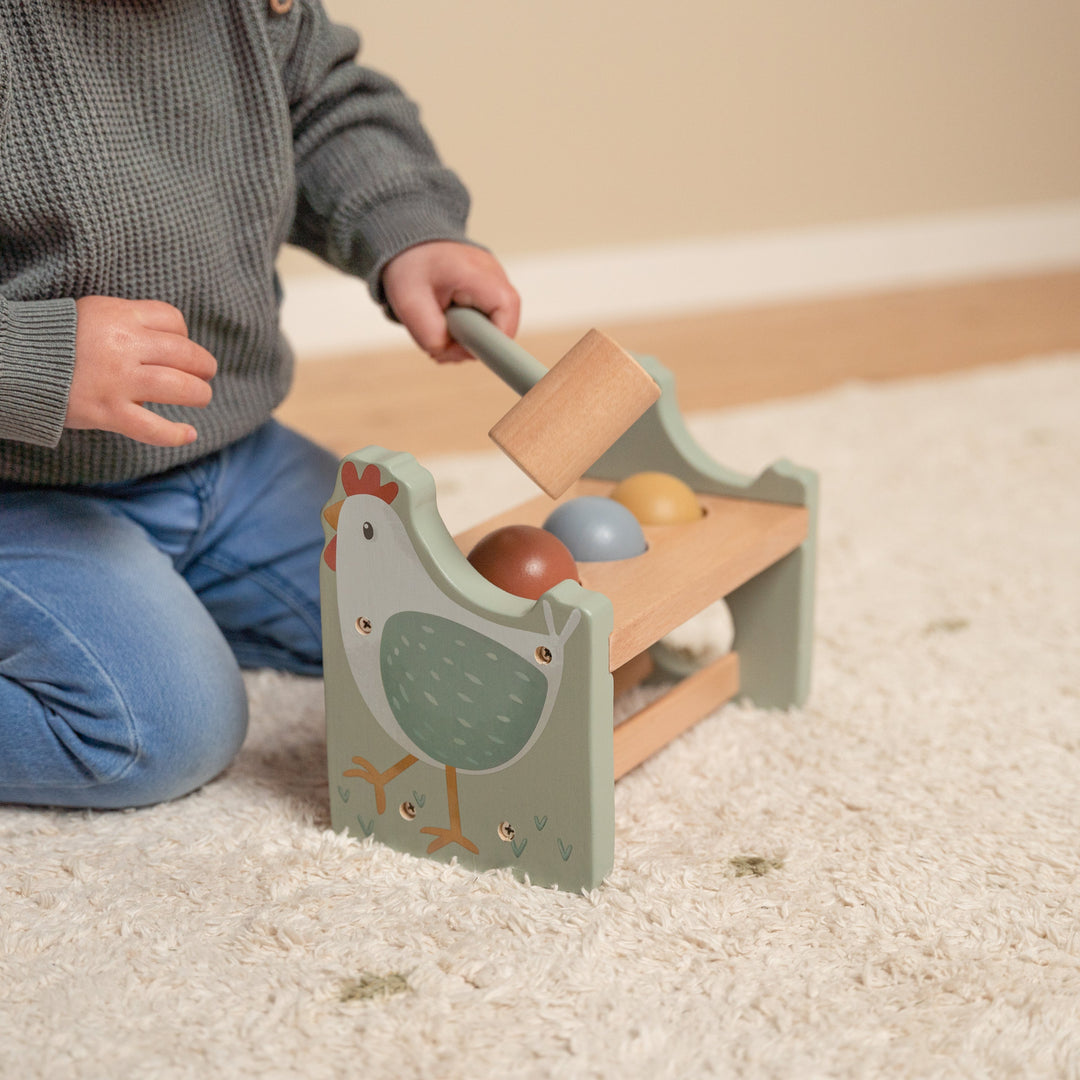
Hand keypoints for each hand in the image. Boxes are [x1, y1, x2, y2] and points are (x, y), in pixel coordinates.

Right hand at [66, 296, 216, 446]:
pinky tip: (189, 434)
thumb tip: (173, 342)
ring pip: (180, 388)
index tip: (179, 348)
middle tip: (204, 374)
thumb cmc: (55, 340)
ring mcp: (117, 381)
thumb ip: (128, 323)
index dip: (185, 336)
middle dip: (203, 366)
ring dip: (199, 394)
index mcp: (119, 315)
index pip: (174, 322)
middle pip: (186, 354)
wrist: (12, 362)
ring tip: (200, 397)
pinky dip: (176, 434)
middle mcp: (123, 345)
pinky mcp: (108, 412)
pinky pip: (153, 428)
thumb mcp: (92, 315)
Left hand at [381, 241, 519, 363]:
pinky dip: (467, 328)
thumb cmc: (409, 264)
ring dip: (467, 337)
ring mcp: (495, 281)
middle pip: (502, 328)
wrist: (407, 238)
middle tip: (440, 340)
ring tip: (440, 325)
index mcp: (479, 274)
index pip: (506, 319)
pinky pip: (487, 319)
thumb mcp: (409, 304)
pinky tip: (447, 319)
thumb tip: (455, 354)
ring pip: (494, 327)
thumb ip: (432, 336)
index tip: (463, 350)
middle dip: (472, 344)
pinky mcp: (489, 289)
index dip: (491, 344)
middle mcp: (495, 275)